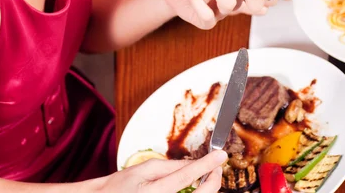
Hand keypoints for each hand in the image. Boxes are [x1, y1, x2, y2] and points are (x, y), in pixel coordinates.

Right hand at [94, 150, 226, 192]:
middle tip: (217, 167)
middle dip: (214, 180)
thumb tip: (193, 164)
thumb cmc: (122, 186)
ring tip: (207, 178)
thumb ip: (170, 166)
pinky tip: (197, 190)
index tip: (221, 155)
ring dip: (207, 190)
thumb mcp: (144, 169)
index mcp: (156, 191)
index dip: (207, 164)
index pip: (188, 175)